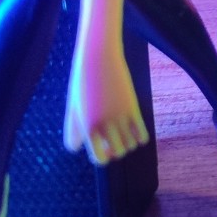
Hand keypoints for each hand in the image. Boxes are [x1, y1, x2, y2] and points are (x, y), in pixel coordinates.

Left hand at [64, 44, 148, 165]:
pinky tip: (136, 128)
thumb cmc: (83, 83)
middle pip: (118, 152)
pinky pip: (142, 134)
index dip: (104, 156)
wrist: (97, 58)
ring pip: (131, 145)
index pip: (100, 158)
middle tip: (115, 137)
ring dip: (129, 143)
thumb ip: (74, 131)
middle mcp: (104, 125)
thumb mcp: (74, 108)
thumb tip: (76, 149)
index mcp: (87, 127)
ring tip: (125, 132)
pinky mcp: (132, 107)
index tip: (103, 146)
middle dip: (118, 149)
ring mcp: (120, 116)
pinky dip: (141, 137)